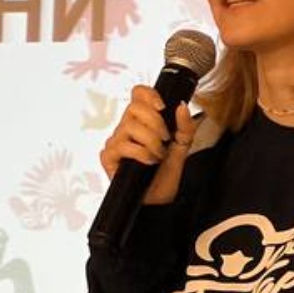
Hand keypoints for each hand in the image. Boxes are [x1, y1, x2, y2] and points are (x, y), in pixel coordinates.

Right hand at [99, 85, 200, 204]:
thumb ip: (185, 125)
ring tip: (158, 155)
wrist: (160, 199)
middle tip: (165, 139)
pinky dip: (140, 153)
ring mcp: (115, 141)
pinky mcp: (108, 157)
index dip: (148, 94)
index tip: (162, 107)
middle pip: (133, 107)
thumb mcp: (183, 145)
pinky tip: (148, 162)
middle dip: (155, 122)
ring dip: (150, 141)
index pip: (137, 94)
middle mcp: (126, 128)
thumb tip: (181, 106)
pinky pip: (121, 146)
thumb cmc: (166, 172)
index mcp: (142, 120)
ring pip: (129, 127)